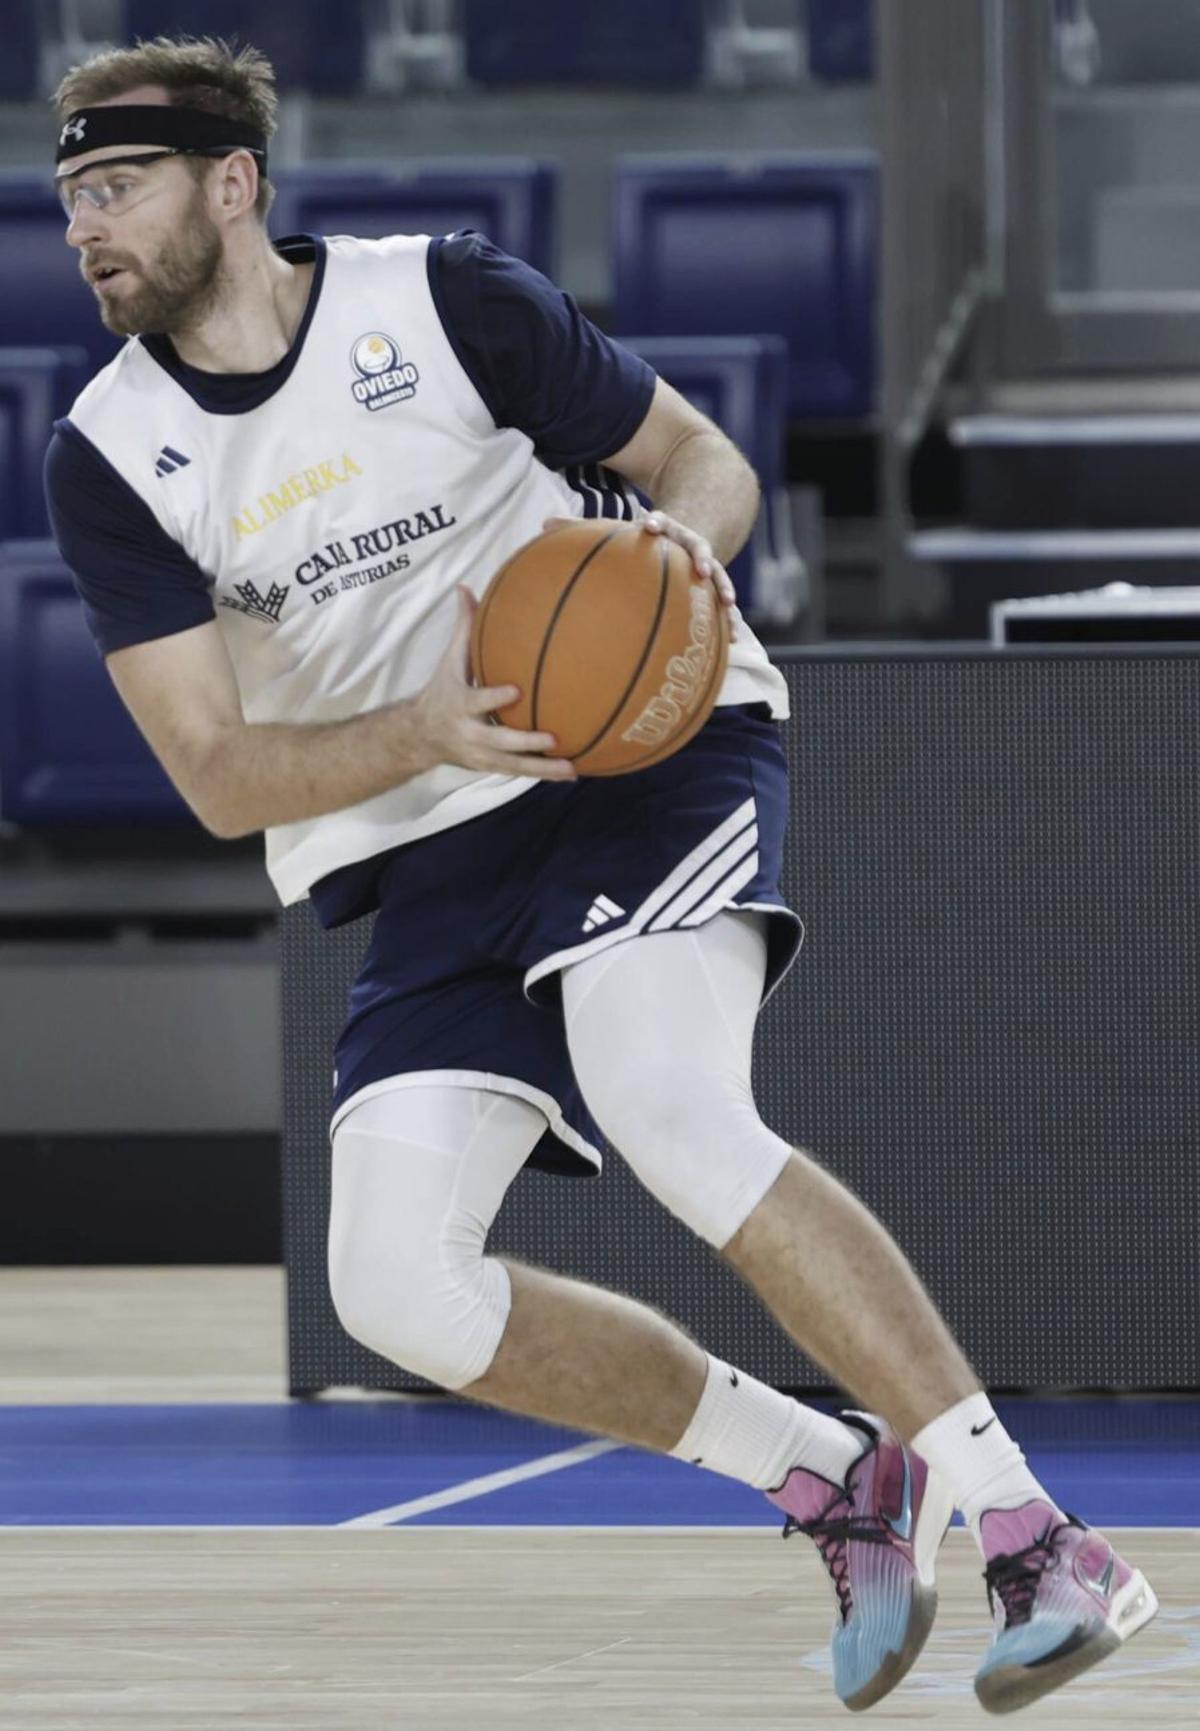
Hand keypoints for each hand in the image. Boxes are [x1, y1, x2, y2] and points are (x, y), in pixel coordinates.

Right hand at [409, 589, 575, 780]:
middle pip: (499, 741)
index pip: (477, 701)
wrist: (421, 737)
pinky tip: (571, 772)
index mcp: (459, 705)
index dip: (494, 698)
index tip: (515, 691)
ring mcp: (480, 756)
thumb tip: (466, 589)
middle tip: (553, 737)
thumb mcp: (448, 662)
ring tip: (571, 767)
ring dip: (543, 768)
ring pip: (513, 765)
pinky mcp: (489, 767)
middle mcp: (469, 734)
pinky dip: (543, 773)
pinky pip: (518, 772)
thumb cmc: (442, 692)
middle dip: (525, 742)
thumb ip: (463, 629)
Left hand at [543, 512, 740, 631]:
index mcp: (662, 530)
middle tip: (702, 569)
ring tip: (728, 604)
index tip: (649, 526)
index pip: (660, 522)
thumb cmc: (640, 539)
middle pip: (698, 547)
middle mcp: (687, 544)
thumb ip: (582, 529)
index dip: (656, 523)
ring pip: (718, 575)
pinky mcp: (711, 585)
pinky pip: (721, 603)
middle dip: (702, 558)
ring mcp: (703, 565)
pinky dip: (728, 618)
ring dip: (723, 589)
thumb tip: (543, 523)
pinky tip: (731, 639)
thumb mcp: (617, 530)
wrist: (681, 534)